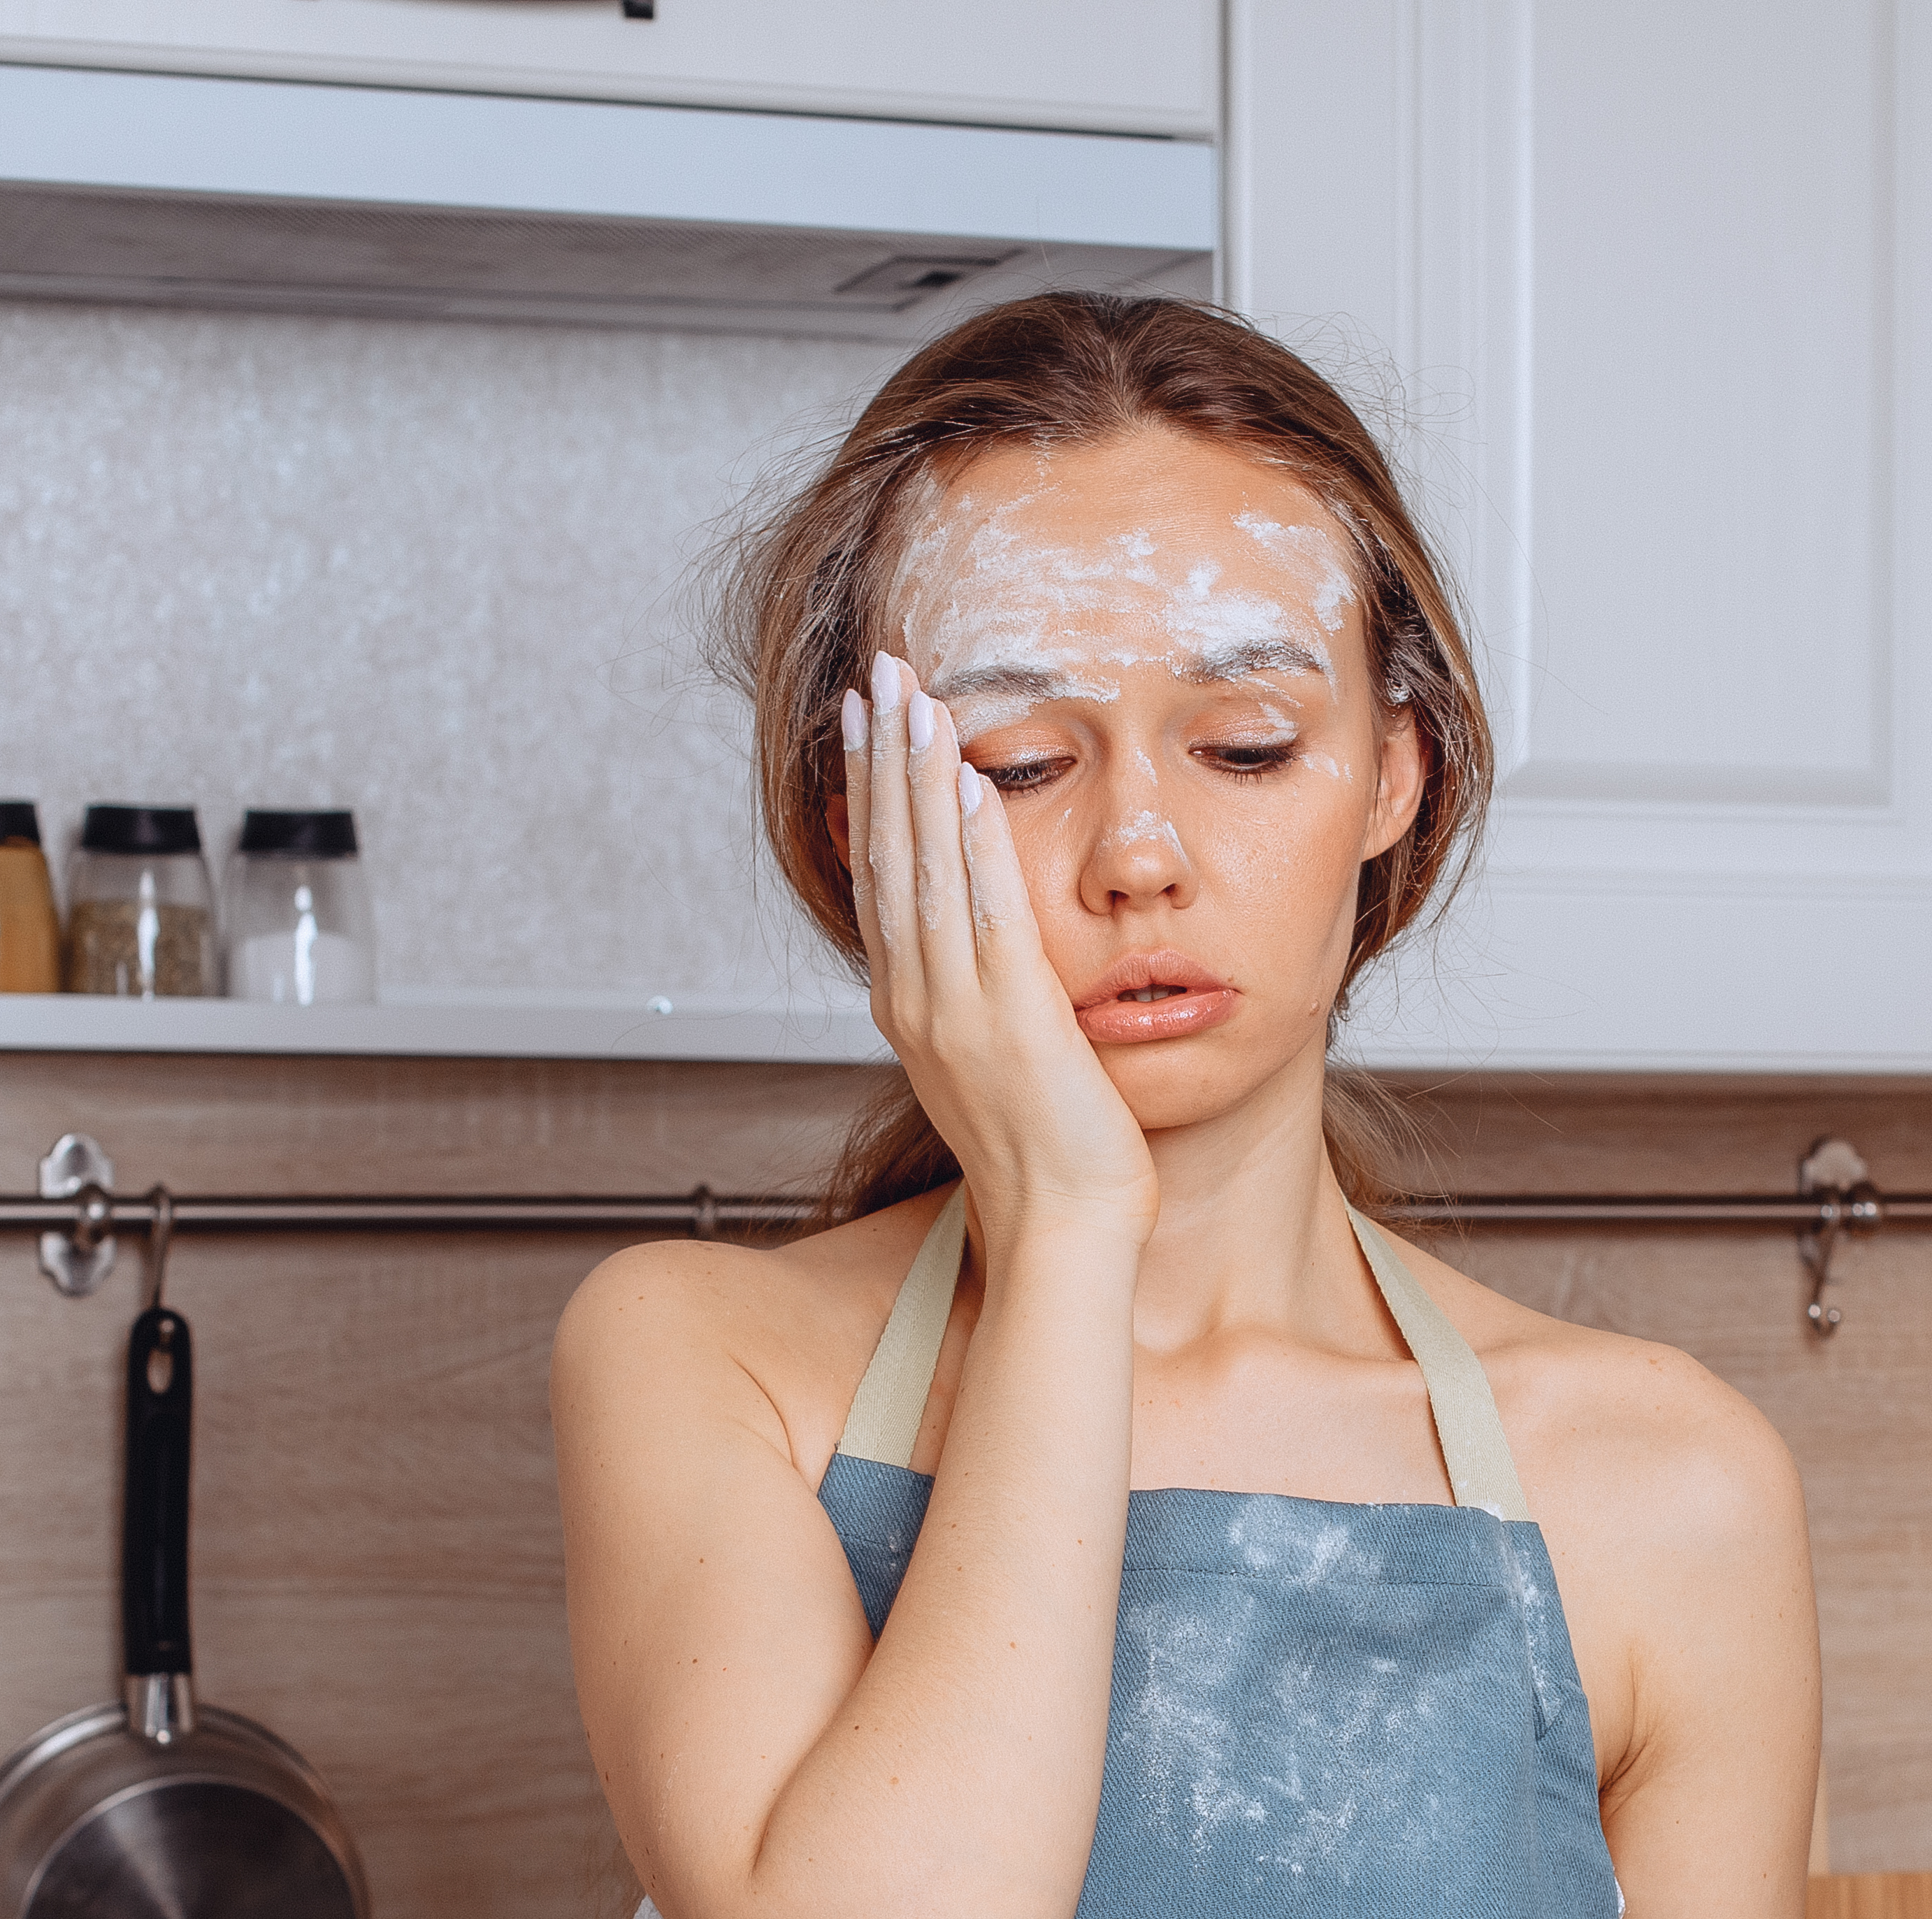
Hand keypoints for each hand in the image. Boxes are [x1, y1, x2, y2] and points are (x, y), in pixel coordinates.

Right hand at [844, 650, 1152, 1249]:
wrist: (1063, 1230)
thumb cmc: (1050, 1159)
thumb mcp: (1000, 1065)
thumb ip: (982, 1003)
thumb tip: (981, 958)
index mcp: (911, 1008)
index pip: (882, 879)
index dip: (871, 796)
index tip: (868, 725)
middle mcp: (916, 1000)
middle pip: (888, 856)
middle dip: (881, 759)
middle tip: (878, 675)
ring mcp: (955, 1008)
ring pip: (925, 868)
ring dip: (917, 775)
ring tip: (914, 695)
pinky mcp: (1009, 1016)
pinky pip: (986, 909)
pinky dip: (974, 841)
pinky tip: (971, 779)